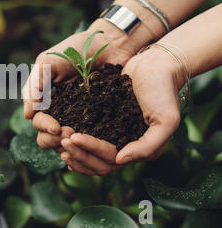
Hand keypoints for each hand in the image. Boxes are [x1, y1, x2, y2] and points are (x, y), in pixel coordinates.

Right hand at [23, 19, 137, 150]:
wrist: (109, 44)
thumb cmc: (75, 49)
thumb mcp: (48, 62)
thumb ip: (34, 85)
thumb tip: (28, 115)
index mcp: (45, 99)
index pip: (37, 121)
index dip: (44, 127)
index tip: (56, 127)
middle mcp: (59, 111)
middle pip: (47, 137)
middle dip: (54, 139)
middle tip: (68, 133)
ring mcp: (78, 116)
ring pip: (66, 142)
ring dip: (69, 144)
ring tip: (79, 137)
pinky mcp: (99, 119)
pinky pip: (90, 137)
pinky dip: (87, 142)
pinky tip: (92, 142)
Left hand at [60, 46, 182, 174]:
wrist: (157, 64)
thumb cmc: (164, 91)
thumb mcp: (167, 120)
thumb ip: (148, 146)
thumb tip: (120, 160)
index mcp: (139, 150)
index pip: (110, 160)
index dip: (89, 152)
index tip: (73, 137)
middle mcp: (125, 146)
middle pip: (98, 163)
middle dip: (79, 155)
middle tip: (62, 141)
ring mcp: (114, 134)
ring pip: (91, 155)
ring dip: (75, 152)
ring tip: (59, 141)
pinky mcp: (105, 120)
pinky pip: (88, 137)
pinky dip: (76, 142)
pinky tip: (63, 137)